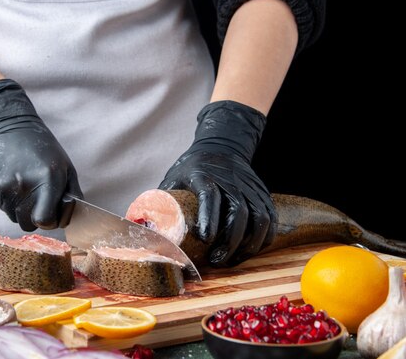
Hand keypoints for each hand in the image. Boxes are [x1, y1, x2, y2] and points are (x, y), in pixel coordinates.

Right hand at [0, 79, 81, 230]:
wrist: (10, 128)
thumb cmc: (44, 149)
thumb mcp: (67, 168)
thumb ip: (72, 195)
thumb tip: (70, 218)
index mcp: (47, 180)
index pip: (44, 221)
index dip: (49, 220)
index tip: (50, 212)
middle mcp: (23, 185)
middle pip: (27, 224)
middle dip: (34, 217)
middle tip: (37, 200)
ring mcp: (4, 186)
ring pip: (13, 216)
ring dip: (20, 208)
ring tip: (24, 187)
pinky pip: (1, 206)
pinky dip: (7, 200)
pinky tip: (12, 181)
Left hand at [159, 100, 274, 266]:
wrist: (223, 145)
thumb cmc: (193, 168)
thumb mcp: (173, 177)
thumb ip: (158, 202)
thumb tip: (136, 229)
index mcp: (204, 174)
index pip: (209, 194)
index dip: (209, 216)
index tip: (205, 238)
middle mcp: (230, 180)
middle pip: (238, 212)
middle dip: (230, 241)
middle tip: (217, 260)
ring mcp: (249, 188)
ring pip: (258, 218)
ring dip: (248, 244)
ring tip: (232, 260)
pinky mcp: (262, 195)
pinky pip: (269, 219)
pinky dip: (264, 238)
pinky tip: (250, 251)